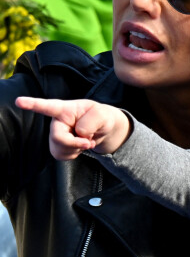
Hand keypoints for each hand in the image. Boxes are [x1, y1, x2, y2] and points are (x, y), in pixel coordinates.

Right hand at [15, 97, 130, 158]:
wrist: (103, 130)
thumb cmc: (102, 117)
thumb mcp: (103, 115)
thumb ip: (91, 122)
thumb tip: (78, 133)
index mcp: (65, 109)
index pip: (47, 106)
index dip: (32, 104)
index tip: (19, 101)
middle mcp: (57, 121)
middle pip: (58, 137)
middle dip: (75, 143)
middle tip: (89, 142)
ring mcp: (56, 133)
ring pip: (58, 149)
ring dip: (75, 149)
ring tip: (85, 141)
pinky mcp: (57, 145)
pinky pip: (60, 156)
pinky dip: (73, 154)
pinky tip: (79, 147)